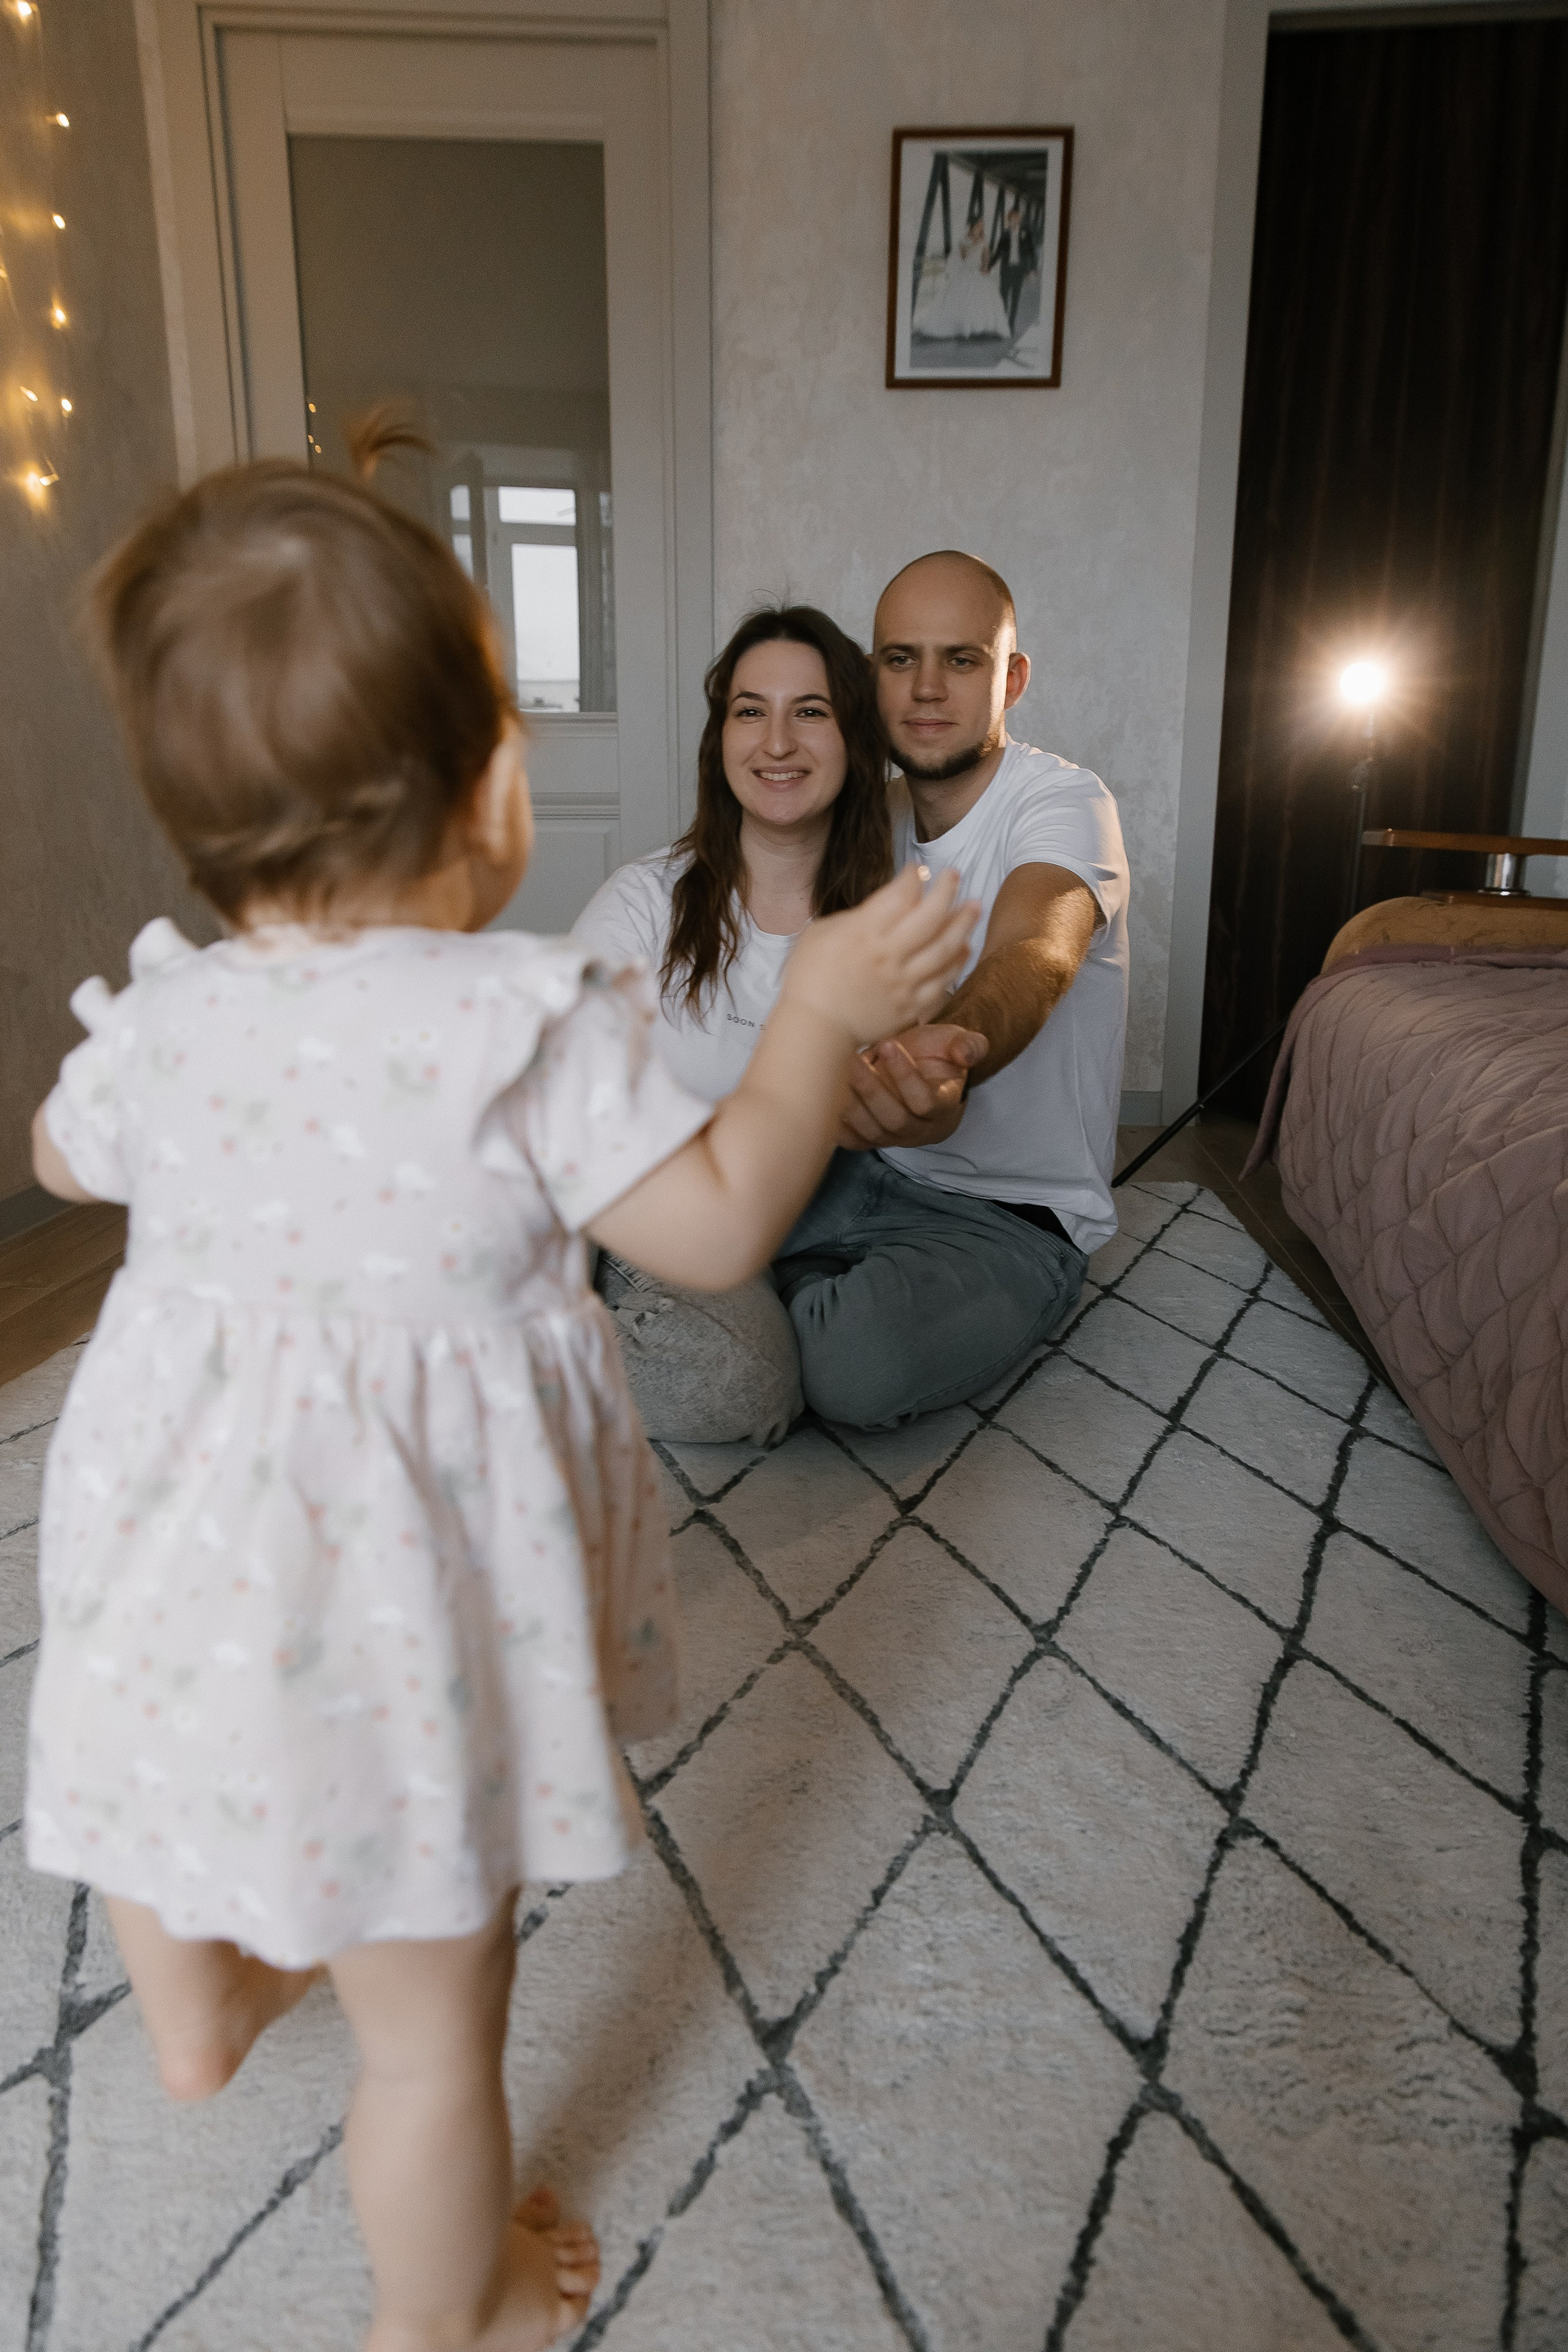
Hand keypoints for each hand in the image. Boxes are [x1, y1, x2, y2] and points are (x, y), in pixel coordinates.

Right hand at [783, 866, 979, 1045]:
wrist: (814, 1028)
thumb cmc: (809, 978)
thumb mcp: (821, 933)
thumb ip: (856, 917)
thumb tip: (885, 906)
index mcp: (863, 933)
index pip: (899, 894)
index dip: (913, 877)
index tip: (918, 869)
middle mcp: (888, 955)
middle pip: (930, 916)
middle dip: (946, 890)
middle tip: (955, 875)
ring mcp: (903, 983)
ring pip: (945, 949)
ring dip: (963, 924)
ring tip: (974, 907)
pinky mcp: (910, 1007)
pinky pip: (942, 984)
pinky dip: (956, 964)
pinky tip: (963, 949)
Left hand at [837, 1024, 988, 1150]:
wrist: (919, 1068)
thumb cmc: (937, 1054)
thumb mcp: (956, 1042)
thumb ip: (968, 1045)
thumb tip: (966, 1053)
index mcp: (944, 1107)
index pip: (925, 1102)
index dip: (907, 1077)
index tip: (890, 1044)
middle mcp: (920, 1129)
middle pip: (894, 1120)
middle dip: (872, 1090)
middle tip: (853, 1059)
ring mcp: (894, 1138)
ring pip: (871, 1131)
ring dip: (851, 1104)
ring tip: (837, 1072)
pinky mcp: (870, 1139)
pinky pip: (853, 1141)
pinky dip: (837, 1124)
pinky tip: (826, 1097)